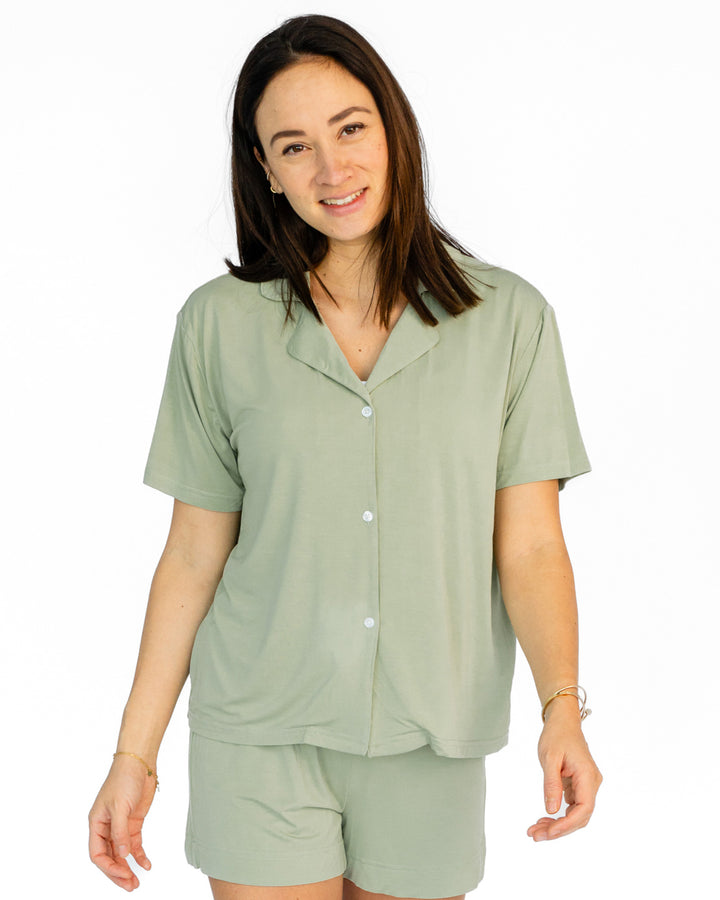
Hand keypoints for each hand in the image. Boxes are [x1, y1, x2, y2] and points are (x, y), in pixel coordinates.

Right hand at [88, 755, 156, 890]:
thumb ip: (121, 831)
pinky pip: (134, 844)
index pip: (98, 853)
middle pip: (109, 857)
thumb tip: (123, 854)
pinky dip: (140, 855)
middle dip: (118, 872)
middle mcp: (106, 827)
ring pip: (122, 853)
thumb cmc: (123, 779)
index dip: (108, 866)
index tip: (122, 873)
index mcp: (96, 823)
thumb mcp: (120, 806)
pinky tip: (146, 864)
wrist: (139, 764)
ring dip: (128, 867)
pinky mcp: (133, 822)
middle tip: (130, 885)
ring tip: (136, 881)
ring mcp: (120, 825)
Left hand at [527, 698, 602, 841]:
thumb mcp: (550, 757)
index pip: (583, 809)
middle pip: (580, 816)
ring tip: (535, 830)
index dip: (567, 825)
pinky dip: (558, 815)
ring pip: (575, 814)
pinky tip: (543, 819)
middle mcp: (591, 784)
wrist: (562, 721)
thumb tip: (551, 810)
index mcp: (588, 776)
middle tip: (535, 835)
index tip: (548, 832)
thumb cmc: (557, 735)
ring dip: (557, 824)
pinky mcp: (579, 786)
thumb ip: (551, 784)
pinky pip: (571, 807)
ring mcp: (586, 786)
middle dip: (559, 829)